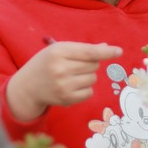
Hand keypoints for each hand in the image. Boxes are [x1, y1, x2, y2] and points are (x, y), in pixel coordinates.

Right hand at [5, 42, 121, 121]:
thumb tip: (105, 48)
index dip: (105, 52)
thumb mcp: (59, 50)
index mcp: (58, 52)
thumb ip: (82, 49)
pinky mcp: (67, 99)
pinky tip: (72, 86)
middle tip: (75, 65)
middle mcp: (61, 69)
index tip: (119, 51)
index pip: (88, 52)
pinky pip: (90, 92)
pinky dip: (85, 89)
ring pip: (93, 78)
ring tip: (71, 76)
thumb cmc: (46, 63)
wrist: (28, 87)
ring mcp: (64, 85)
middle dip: (90, 64)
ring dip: (87, 76)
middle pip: (94, 65)